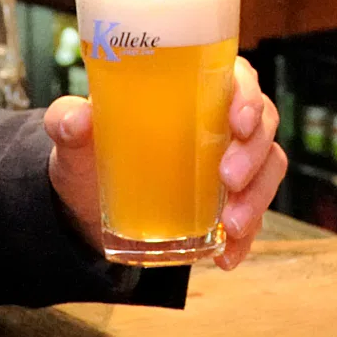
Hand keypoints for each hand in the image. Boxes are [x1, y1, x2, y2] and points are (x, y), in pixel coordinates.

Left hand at [42, 55, 289, 268]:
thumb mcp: (74, 140)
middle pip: (262, 126)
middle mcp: (220, 123)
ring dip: (258, 198)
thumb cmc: (89, 155)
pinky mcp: (229, 202)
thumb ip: (67, 122)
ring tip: (232, 226)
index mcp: (193, 90)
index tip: (237, 123)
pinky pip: (255, 214)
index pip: (238, 79)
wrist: (86, 205)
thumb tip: (74, 120)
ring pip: (268, 169)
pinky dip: (247, 238)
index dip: (248, 97)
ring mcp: (230, 163)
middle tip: (227, 180)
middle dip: (254, 154)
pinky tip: (227, 257)